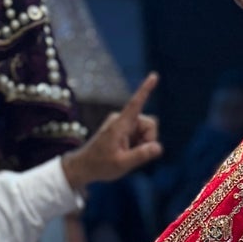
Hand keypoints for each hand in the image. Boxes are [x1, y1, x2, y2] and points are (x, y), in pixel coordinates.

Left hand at [62, 74, 163, 190]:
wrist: (84, 166)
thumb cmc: (101, 165)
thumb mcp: (122, 164)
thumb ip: (141, 155)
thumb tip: (158, 147)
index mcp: (120, 125)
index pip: (136, 104)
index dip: (145, 90)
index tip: (153, 75)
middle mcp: (122, 120)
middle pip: (149, 124)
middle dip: (149, 139)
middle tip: (136, 155)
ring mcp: (122, 124)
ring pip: (146, 130)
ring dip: (143, 143)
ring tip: (128, 154)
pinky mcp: (123, 129)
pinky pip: (140, 134)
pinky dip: (138, 144)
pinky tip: (126, 152)